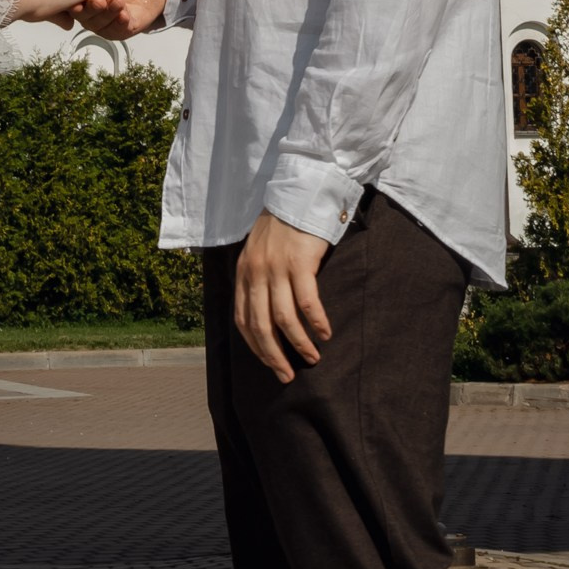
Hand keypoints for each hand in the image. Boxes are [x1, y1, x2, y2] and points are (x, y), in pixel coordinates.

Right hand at [60, 0, 169, 34]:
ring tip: (118, 2)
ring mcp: (105, 19)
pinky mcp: (121, 28)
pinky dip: (119, 24)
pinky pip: (116, 31)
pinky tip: (124, 15)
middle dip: (91, 8)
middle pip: (83, 14)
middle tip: (99, 0)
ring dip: (107, 15)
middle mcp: (92, 6)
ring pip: (98, 24)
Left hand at [233, 212, 332, 380]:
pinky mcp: (300, 263)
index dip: (255, 346)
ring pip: (284, 319)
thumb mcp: (260, 250)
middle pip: (260, 326)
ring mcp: (277, 268)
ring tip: (312, 358)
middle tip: (286, 375)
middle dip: (273, 355)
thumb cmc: (284, 224)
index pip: (243, 320)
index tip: (269, 362)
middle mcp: (256, 272)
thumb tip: (267, 312)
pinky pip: (307, 303)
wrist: (300, 192)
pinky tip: (325, 334)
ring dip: (298, 344)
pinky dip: (316, 322)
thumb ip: (259, 276)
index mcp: (244, 272)